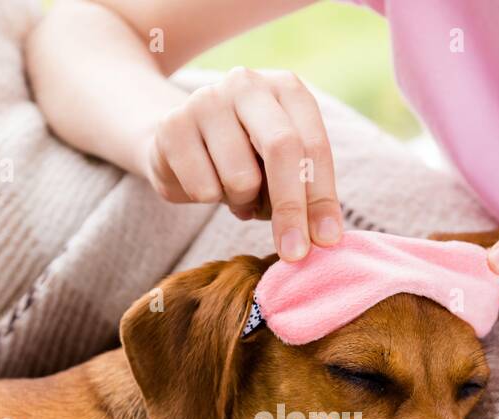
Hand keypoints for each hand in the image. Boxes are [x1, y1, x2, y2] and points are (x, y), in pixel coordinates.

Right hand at [142, 67, 342, 261]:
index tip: (326, 240)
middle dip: (291, 209)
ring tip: (235, 191)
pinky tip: (205, 182)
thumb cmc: (244, 158)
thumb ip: (306, 192)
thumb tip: (326, 238)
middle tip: (294, 253)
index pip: (314, 145)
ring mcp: (206, 101)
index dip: (322, 197)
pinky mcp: (172, 126)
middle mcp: (248, 85)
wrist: (179, 143)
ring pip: (240, 177)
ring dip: (242, 201)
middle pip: (282, 149)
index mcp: (287, 90)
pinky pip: (203, 189)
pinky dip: (209, 199)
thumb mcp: (282, 167)